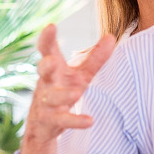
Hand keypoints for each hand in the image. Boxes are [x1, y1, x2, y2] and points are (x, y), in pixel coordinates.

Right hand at [23, 26, 116, 146]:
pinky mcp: (50, 121)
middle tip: (51, 61)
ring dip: (62, 95)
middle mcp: (46, 83)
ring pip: (51, 97)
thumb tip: (111, 36)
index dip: (47, 39)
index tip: (51, 26)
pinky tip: (89, 121)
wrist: (43, 127)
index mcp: (53, 68)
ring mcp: (46, 102)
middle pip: (42, 71)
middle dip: (46, 65)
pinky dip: (75, 121)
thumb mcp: (79, 76)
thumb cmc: (62, 92)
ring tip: (75, 94)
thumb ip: (94, 58)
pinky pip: (62, 120)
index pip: (47, 50)